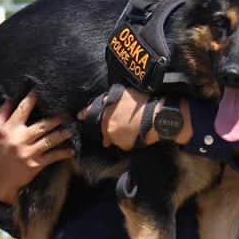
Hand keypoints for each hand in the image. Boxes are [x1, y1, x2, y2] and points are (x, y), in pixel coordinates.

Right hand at [0, 93, 74, 204]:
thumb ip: (0, 115)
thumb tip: (10, 100)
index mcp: (8, 129)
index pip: (22, 110)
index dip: (31, 99)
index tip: (39, 92)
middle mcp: (20, 139)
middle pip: (42, 125)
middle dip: (57, 118)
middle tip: (67, 114)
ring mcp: (29, 152)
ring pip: (50, 140)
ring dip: (63, 134)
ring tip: (71, 129)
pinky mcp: (36, 164)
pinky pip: (53, 157)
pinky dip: (63, 153)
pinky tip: (70, 150)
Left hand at [78, 87, 192, 149]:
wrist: (157, 117)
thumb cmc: (142, 102)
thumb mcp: (122, 93)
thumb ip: (107, 99)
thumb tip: (97, 103)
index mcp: (106, 113)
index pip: (91, 113)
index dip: (85, 114)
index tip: (80, 116)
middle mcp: (108, 127)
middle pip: (103, 129)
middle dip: (108, 126)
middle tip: (123, 121)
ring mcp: (116, 138)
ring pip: (113, 137)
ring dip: (118, 133)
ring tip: (132, 126)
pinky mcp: (125, 146)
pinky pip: (123, 143)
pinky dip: (128, 139)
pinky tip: (136, 132)